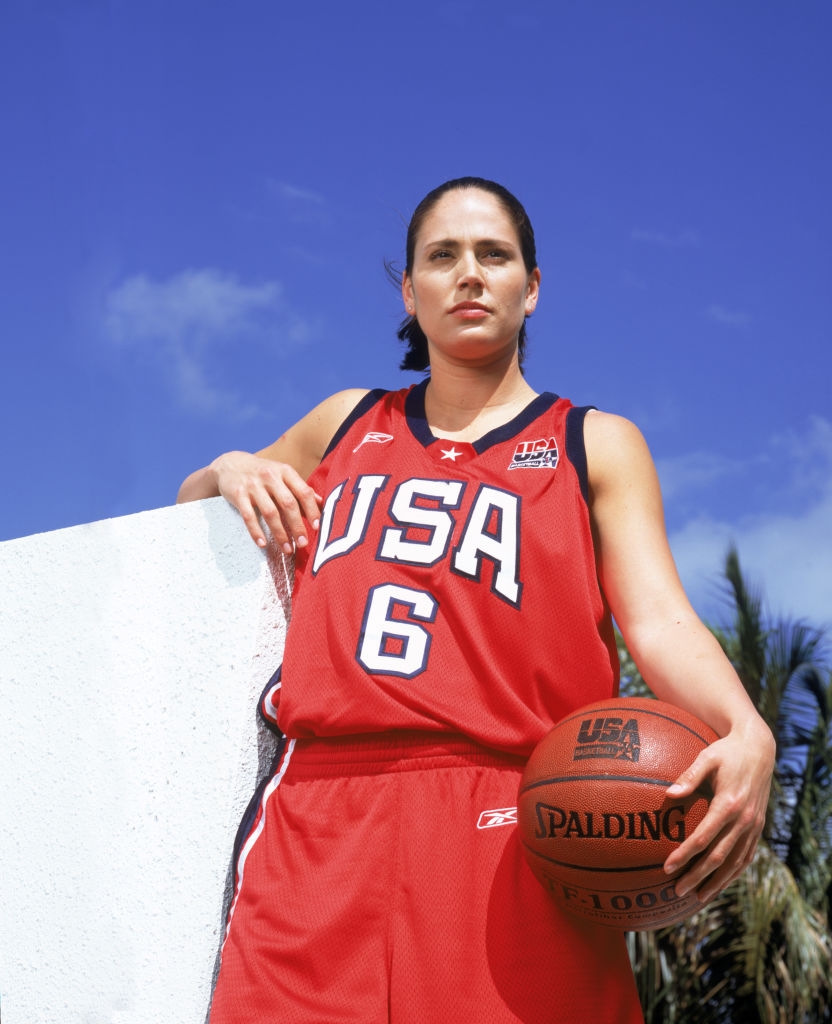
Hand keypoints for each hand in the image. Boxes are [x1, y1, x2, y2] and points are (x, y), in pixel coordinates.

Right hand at [211, 451, 321, 552]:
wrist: (231, 464)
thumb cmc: (264, 473)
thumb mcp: (283, 475)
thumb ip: (301, 489)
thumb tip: (323, 505)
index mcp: (285, 472)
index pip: (303, 491)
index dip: (312, 510)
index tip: (317, 527)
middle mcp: (270, 476)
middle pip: (288, 504)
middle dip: (297, 526)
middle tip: (303, 543)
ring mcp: (253, 485)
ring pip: (270, 513)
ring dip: (280, 534)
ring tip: (287, 549)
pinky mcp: (238, 494)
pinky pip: (248, 516)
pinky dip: (256, 532)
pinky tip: (263, 544)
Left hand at [661, 720, 774, 903]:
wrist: (759, 749)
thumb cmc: (727, 751)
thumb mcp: (707, 757)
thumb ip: (689, 776)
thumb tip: (668, 794)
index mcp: (729, 804)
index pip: (704, 838)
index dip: (685, 855)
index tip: (667, 867)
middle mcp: (745, 820)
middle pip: (719, 857)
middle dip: (698, 876)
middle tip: (677, 890)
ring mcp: (754, 826)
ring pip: (735, 863)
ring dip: (717, 882)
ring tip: (698, 897)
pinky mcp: (758, 827)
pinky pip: (746, 856)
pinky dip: (733, 873)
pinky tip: (720, 882)